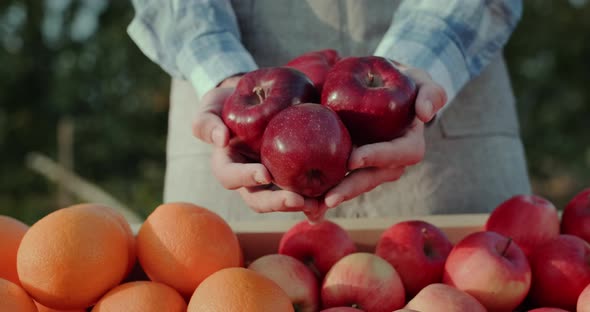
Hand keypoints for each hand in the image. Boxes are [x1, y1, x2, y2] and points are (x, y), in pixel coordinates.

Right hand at [192, 75, 318, 213]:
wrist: (256, 98)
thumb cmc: (228, 103)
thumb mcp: (211, 107)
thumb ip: (207, 122)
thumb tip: (221, 140)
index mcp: (228, 167)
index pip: (230, 178)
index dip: (245, 178)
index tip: (264, 173)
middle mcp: (250, 179)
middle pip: (260, 200)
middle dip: (278, 202)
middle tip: (298, 200)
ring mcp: (274, 179)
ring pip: (285, 200)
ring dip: (302, 206)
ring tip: (320, 205)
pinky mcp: (295, 173)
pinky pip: (306, 189)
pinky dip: (319, 196)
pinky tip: (334, 197)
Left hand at [312, 65, 446, 218]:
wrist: (379, 87)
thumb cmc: (402, 83)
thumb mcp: (420, 81)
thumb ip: (430, 92)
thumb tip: (426, 114)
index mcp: (408, 146)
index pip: (397, 155)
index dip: (377, 157)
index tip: (354, 159)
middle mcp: (389, 164)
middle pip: (370, 179)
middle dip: (350, 189)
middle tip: (328, 198)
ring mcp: (368, 169)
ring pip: (352, 187)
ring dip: (332, 198)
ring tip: (311, 208)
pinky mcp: (349, 168)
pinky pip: (336, 184)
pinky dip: (320, 198)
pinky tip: (301, 206)